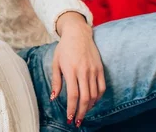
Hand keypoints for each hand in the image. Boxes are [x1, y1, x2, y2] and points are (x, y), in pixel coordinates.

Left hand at [52, 12, 105, 127]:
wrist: (78, 33)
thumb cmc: (64, 48)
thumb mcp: (56, 62)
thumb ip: (56, 81)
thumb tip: (54, 98)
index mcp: (71, 70)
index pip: (73, 95)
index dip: (72, 109)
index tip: (70, 118)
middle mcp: (83, 71)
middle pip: (85, 98)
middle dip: (81, 113)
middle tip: (77, 121)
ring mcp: (93, 70)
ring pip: (94, 95)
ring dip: (89, 107)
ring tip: (83, 112)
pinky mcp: (100, 69)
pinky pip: (101, 88)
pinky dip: (98, 98)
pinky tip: (92, 102)